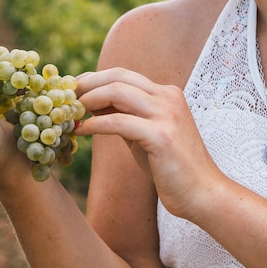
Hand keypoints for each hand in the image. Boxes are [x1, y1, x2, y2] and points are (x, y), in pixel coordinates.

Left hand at [74, 67, 223, 217]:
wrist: (203, 193)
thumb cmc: (170, 166)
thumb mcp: (143, 133)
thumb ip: (123, 115)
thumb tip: (91, 102)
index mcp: (166, 93)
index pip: (122, 74)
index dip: (92, 79)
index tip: (71, 90)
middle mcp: (168, 97)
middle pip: (117, 76)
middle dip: (86, 85)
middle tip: (63, 99)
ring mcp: (166, 114)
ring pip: (116, 92)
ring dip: (87, 101)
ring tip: (70, 114)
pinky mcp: (161, 136)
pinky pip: (117, 122)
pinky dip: (94, 124)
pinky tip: (80, 131)